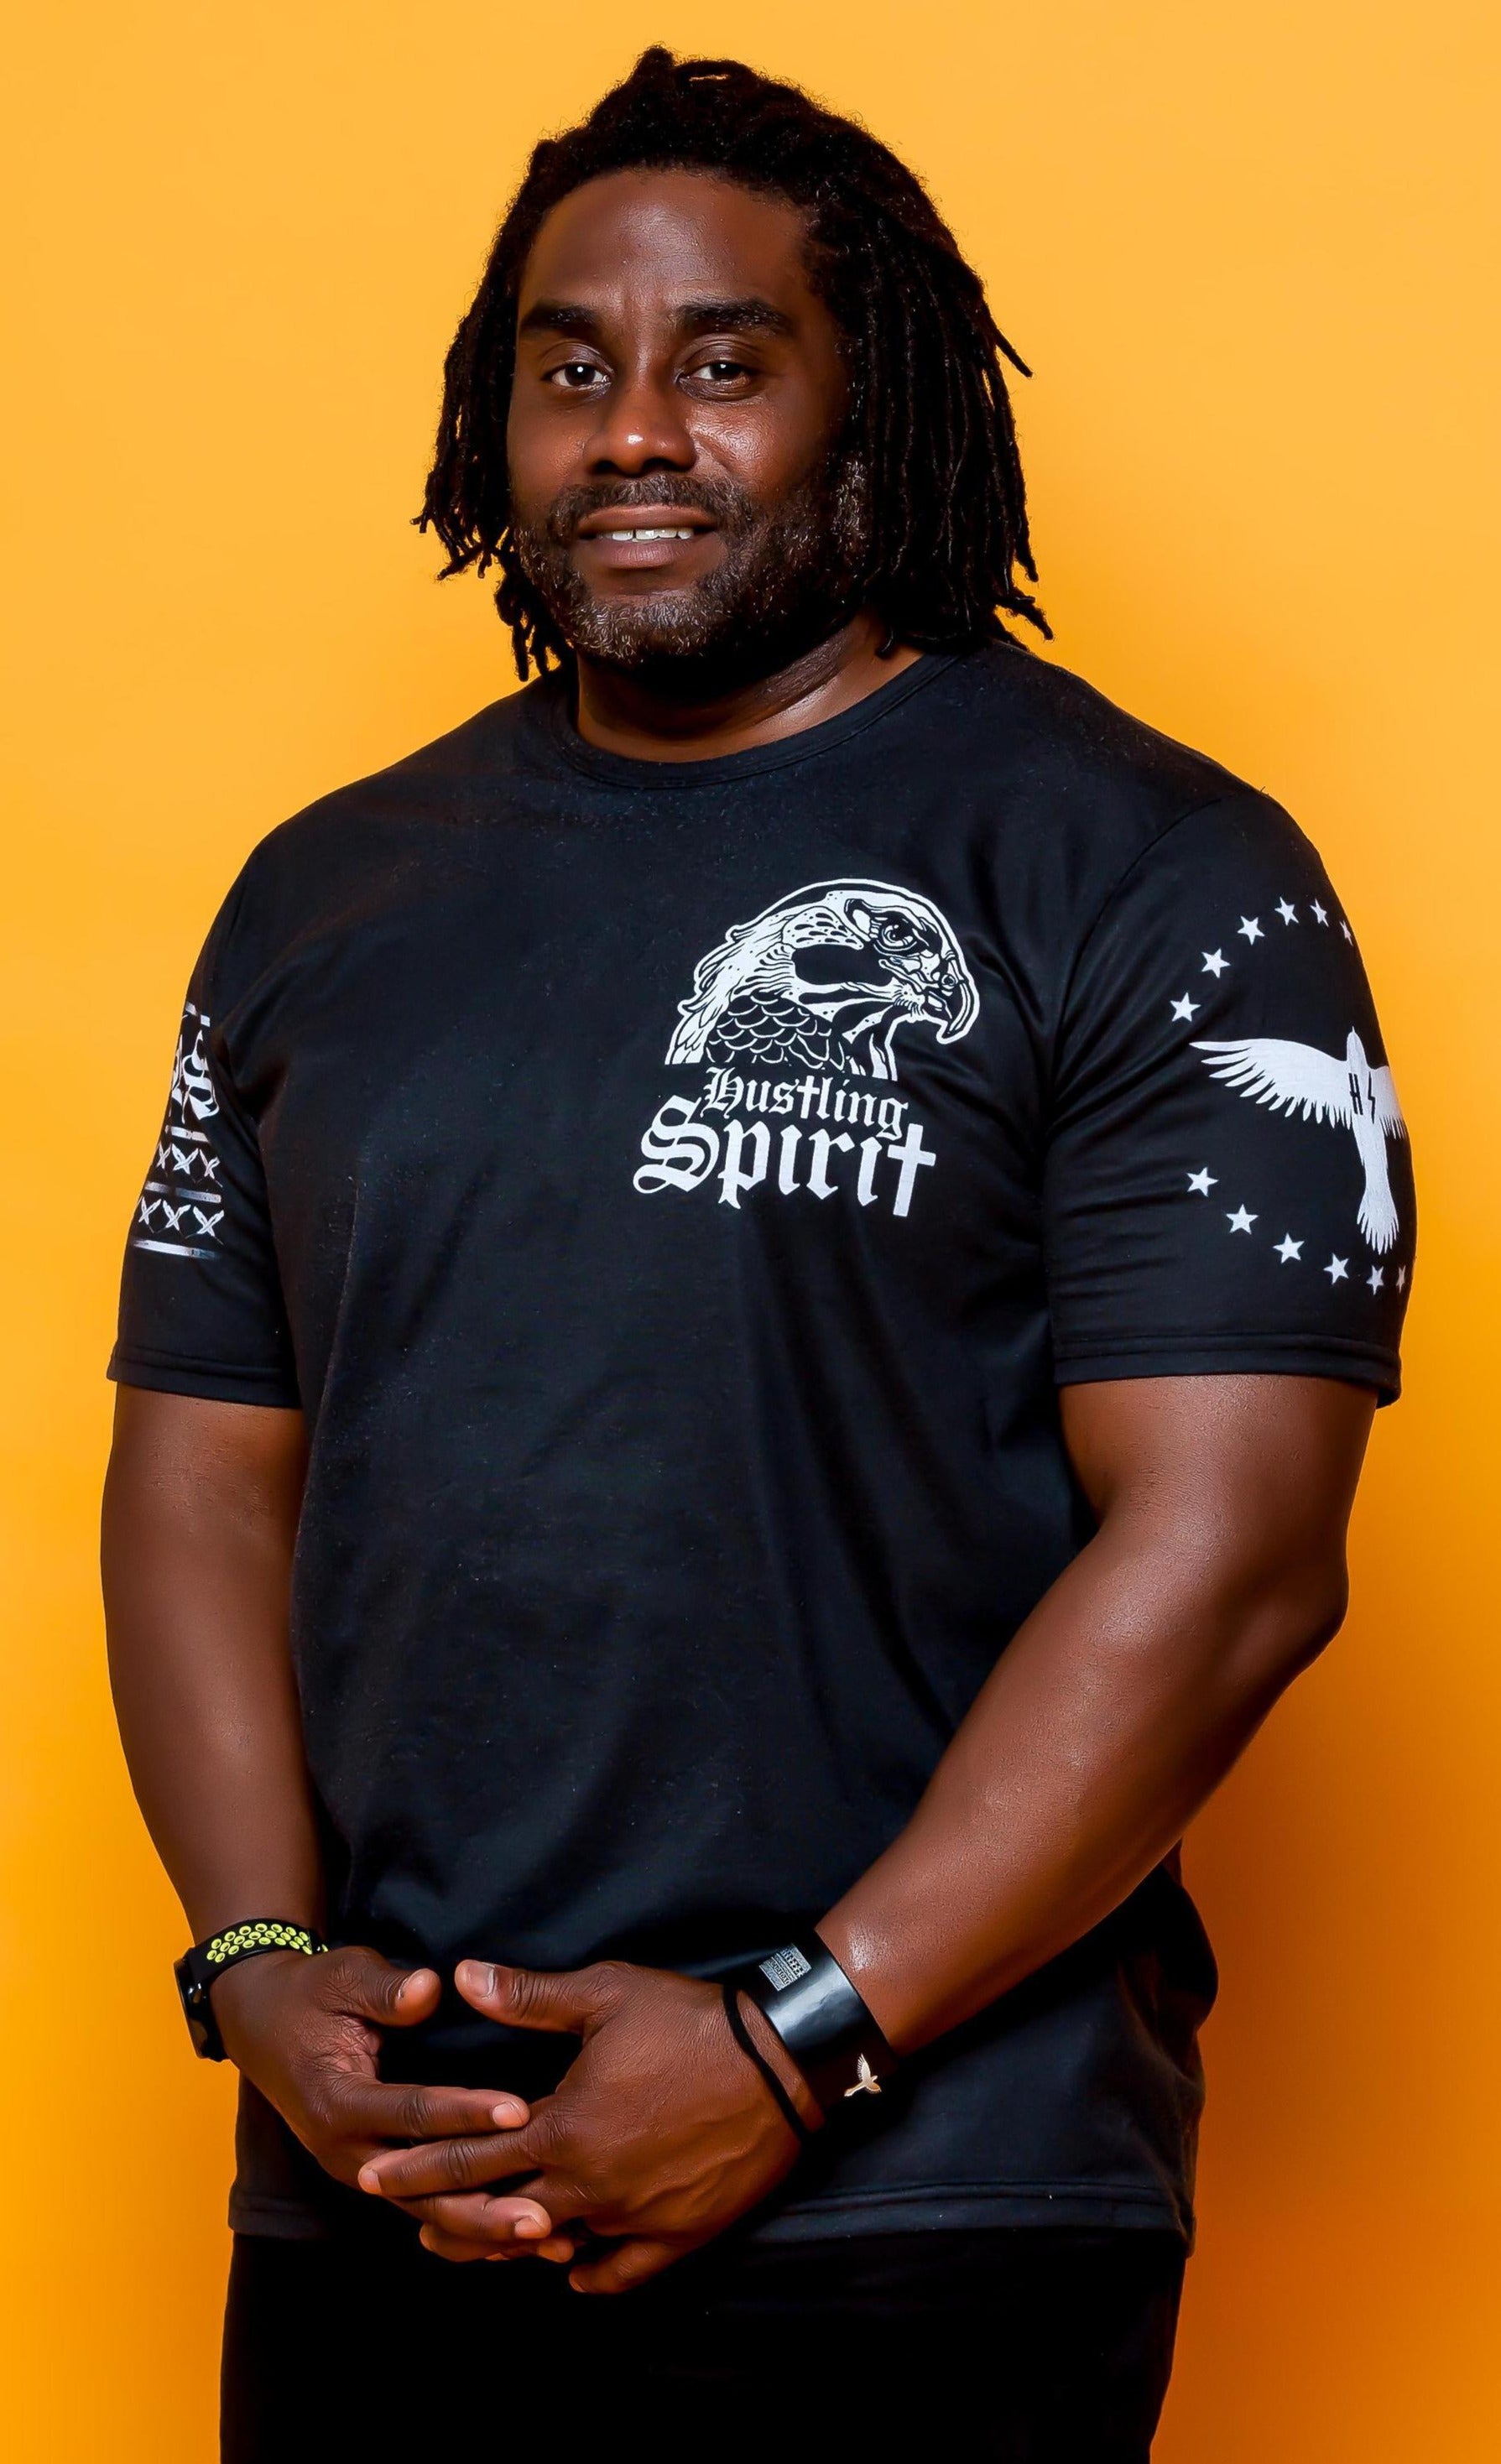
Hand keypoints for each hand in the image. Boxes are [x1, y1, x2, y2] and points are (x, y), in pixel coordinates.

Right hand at [213, 1945, 560, 2258]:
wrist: (264, 2024)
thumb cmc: (311, 1995)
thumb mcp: (342, 1976)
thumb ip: (385, 1989)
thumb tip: (429, 1989)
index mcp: (337, 2101)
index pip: (411, 2113)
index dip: (465, 2114)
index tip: (520, 2112)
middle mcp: (347, 2151)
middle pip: (421, 2190)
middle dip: (483, 2207)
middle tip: (543, 2216)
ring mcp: (360, 2170)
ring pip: (426, 2213)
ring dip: (484, 2229)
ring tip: (545, 2240)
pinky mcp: (377, 2175)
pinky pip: (425, 2207)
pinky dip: (469, 2226)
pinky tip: (518, 2238)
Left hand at [357, 1959, 818, 2290]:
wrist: (781, 2061)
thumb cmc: (688, 2021)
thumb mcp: (604, 1995)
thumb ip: (528, 1999)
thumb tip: (463, 1978)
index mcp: (561, 2129)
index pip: (469, 2156)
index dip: (416, 2166)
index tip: (373, 2177)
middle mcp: (587, 2186)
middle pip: (498, 2216)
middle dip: (448, 2218)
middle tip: (411, 2226)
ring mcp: (632, 2217)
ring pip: (552, 2248)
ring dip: (509, 2248)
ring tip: (476, 2249)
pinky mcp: (677, 2234)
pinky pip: (620, 2272)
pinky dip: (588, 2273)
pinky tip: (570, 2271)